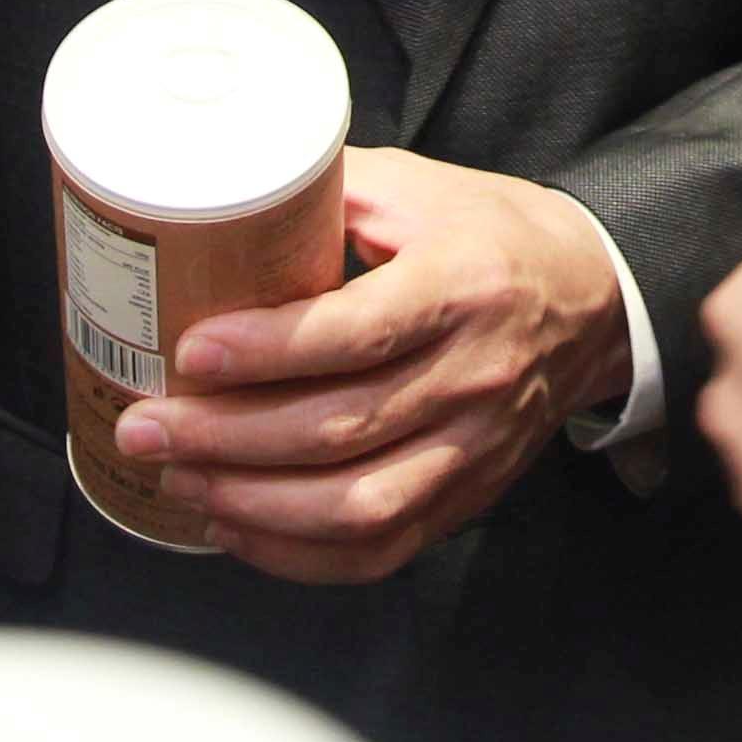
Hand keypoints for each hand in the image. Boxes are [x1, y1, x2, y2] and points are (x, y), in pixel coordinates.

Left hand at [123, 147, 630, 585]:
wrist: (592, 298)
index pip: (358, 332)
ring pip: (358, 506)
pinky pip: (381, 550)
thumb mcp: (418, 187)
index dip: (267, 351)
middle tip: (148, 426)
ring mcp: (474, 449)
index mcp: (461, 285)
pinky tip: (237, 526)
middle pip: (340, 431)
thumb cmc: (491, 234)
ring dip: (253, 505)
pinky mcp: (467, 497)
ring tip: (180, 477)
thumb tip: (213, 191)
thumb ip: (323, 189)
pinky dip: (299, 554)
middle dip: (227, 439)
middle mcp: (473, 377)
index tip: (191, 352)